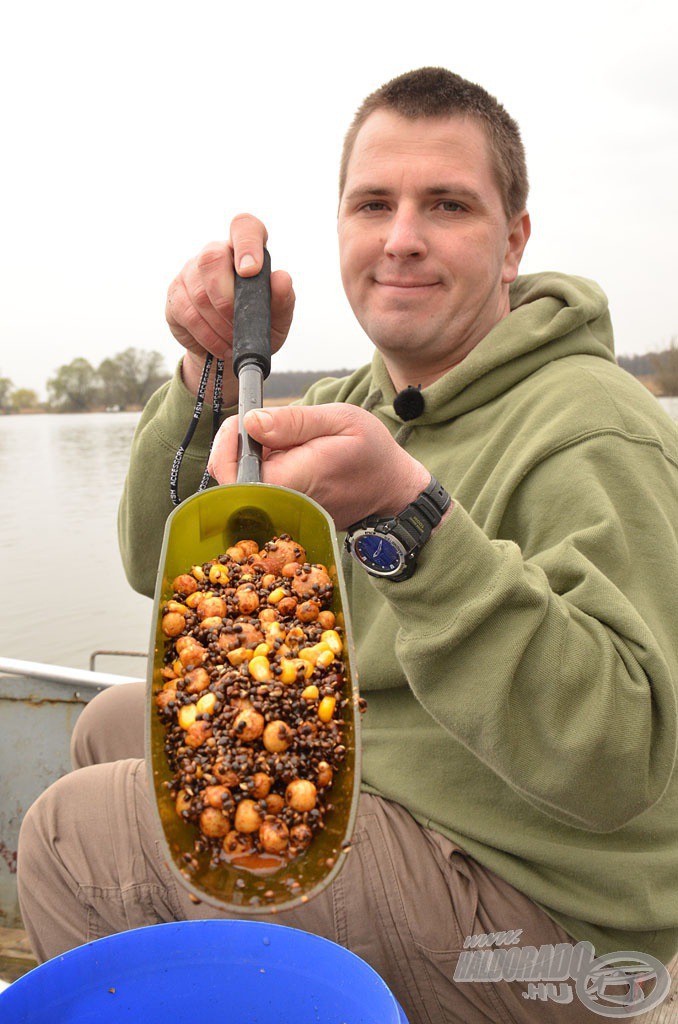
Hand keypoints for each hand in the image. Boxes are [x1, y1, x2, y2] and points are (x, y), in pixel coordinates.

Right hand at [165, 214, 295, 400]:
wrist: (230, 352)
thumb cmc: (257, 326)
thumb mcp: (277, 317)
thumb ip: (282, 298)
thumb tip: (281, 279)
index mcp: (246, 250)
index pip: (244, 226)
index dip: (247, 243)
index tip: (251, 271)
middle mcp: (216, 253)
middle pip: (211, 259)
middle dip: (227, 299)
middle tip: (240, 325)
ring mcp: (190, 271)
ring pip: (199, 292)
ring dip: (220, 325)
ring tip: (233, 341)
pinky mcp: (175, 294)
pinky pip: (188, 313)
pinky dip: (207, 335)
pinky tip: (220, 346)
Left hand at [208, 403, 430, 529]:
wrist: (393, 489)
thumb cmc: (372, 451)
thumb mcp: (340, 419)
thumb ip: (293, 421)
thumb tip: (251, 422)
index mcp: (298, 479)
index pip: (237, 476)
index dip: (227, 447)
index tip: (240, 423)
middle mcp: (287, 504)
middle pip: (232, 483)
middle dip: (234, 449)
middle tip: (255, 423)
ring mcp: (287, 513)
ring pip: (243, 488)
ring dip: (249, 459)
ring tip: (276, 438)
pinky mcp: (288, 514)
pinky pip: (260, 493)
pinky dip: (262, 470)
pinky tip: (282, 455)